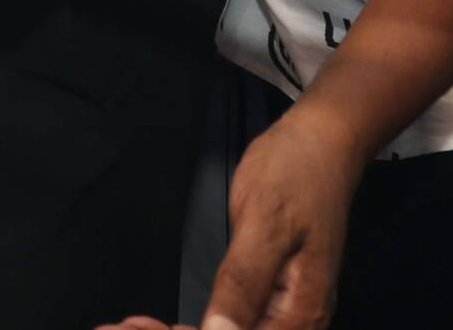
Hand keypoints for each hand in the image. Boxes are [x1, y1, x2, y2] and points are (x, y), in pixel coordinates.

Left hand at [153, 102, 364, 329]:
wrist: (322, 141)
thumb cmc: (296, 173)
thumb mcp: (263, 222)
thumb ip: (243, 283)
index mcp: (303, 312)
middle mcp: (299, 321)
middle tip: (130, 326)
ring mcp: (286, 310)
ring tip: (137, 325)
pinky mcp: (271, 297)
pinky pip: (235, 322)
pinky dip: (200, 324)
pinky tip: (163, 323)